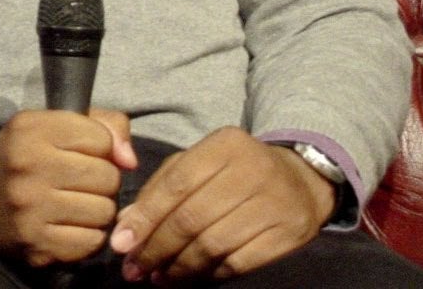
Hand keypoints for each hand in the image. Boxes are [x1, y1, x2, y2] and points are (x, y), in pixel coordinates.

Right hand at [0, 108, 138, 267]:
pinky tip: (68, 225)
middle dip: (101, 179)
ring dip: (97, 209)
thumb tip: (130, 160)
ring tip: (74, 203)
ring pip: (105, 211)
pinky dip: (87, 235)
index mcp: (30, 130)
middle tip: (78, 181)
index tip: (79, 152)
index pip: (101, 138)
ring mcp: (30, 210)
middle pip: (108, 177)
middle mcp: (27, 167)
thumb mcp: (50, 125)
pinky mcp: (36, 245)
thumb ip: (102, 126)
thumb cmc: (21, 157)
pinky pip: (92, 242)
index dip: (99, 146)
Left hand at [110, 127, 334, 283]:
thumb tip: (126, 226)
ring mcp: (274, 204)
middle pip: (192, 218)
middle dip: (157, 248)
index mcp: (225, 145)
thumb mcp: (198, 163)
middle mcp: (252, 171)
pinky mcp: (289, 234)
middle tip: (135, 269)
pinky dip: (208, 275)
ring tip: (158, 277)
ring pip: (213, 245)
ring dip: (179, 268)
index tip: (121, 244)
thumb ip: (160, 189)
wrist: (301, 180)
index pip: (176, 184)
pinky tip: (189, 278)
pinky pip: (238, 263)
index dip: (145, 217)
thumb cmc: (235, 171)